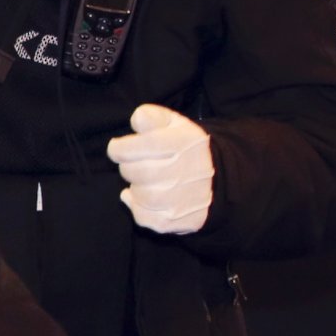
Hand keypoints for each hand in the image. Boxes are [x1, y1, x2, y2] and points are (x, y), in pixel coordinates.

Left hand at [106, 104, 214, 234]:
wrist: (217, 176)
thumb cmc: (184, 147)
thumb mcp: (172, 125)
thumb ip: (152, 117)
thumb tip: (138, 118)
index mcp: (185, 143)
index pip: (145, 145)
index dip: (121, 148)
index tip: (118, 147)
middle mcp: (190, 171)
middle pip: (139, 172)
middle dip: (128, 167)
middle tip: (132, 164)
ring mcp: (188, 198)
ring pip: (143, 196)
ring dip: (135, 188)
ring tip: (141, 180)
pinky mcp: (183, 219)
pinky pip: (147, 218)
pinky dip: (137, 208)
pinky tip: (140, 197)